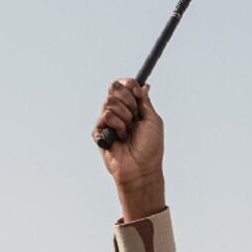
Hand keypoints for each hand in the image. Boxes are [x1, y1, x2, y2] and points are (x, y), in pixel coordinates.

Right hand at [94, 78, 165, 219]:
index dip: (129, 84)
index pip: (124, 85)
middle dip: (128, 101)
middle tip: (134, 116)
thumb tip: (143, 85)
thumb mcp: (153, 120)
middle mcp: (119, 112)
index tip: (137, 92)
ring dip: (124, 116)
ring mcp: (108, 122)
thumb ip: (145, 101)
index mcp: (132, 108)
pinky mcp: (99, 132)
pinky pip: (105, 116)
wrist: (142, 168)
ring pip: (109, 102)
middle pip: (114, 88)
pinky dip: (117, 126)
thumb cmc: (151, 148)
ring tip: (128, 131)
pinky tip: (120, 138)